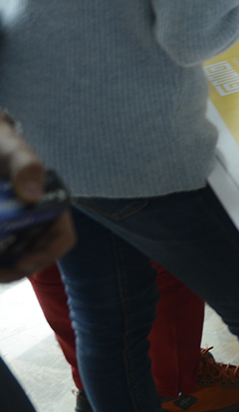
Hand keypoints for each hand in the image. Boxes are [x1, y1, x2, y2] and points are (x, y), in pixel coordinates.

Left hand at [0, 119, 75, 282]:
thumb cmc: (3, 143)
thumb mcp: (14, 150)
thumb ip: (26, 167)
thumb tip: (32, 195)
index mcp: (51, 206)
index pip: (60, 240)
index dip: (45, 256)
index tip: (22, 264)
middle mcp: (36, 220)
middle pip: (33, 255)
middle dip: (15, 268)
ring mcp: (14, 226)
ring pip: (13, 255)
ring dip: (3, 264)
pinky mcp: (0, 227)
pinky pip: (1, 247)